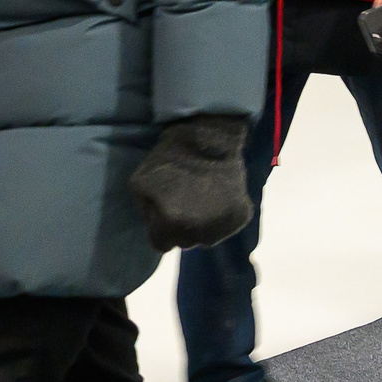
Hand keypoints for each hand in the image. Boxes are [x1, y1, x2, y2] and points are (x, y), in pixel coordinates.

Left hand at [129, 115, 252, 248]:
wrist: (210, 137)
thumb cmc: (171, 158)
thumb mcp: (140, 182)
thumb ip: (145, 210)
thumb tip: (155, 225)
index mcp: (171, 223)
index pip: (161, 245)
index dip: (161, 228)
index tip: (166, 212)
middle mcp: (199, 232)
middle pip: (185, 242)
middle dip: (182, 227)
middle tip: (186, 201)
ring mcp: (223, 227)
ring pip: (207, 238)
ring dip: (203, 224)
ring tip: (203, 197)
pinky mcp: (241, 218)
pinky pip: (227, 227)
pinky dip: (222, 216)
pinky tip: (218, 197)